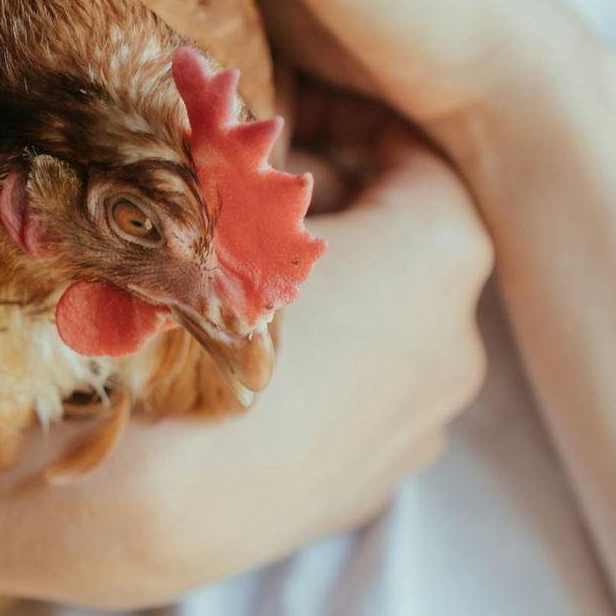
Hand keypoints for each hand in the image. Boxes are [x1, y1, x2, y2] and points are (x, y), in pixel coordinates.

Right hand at [0, 101, 491, 607]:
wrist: (159, 501)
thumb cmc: (187, 331)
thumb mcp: (210, 206)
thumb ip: (236, 152)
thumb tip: (224, 134)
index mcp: (438, 250)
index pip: (412, 152)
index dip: (343, 119)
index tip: (285, 114)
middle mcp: (457, 338)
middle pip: (403, 241)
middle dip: (330, 209)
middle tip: (246, 197)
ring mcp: (419, 422)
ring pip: (383, 325)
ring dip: (327, 291)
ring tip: (234, 285)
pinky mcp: (374, 481)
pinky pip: (355, 396)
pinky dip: (316, 367)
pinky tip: (239, 369)